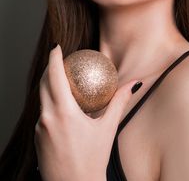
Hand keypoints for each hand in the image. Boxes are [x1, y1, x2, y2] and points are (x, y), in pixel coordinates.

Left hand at [34, 44, 141, 180]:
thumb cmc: (92, 161)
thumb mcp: (107, 129)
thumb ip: (119, 102)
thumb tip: (133, 84)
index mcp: (64, 112)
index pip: (54, 76)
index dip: (54, 57)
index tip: (56, 46)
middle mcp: (47, 117)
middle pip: (43, 83)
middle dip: (49, 66)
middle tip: (59, 58)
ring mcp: (39, 128)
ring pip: (40, 97)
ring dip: (47, 82)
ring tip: (60, 77)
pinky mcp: (37, 136)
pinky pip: (41, 110)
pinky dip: (48, 99)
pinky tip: (60, 102)